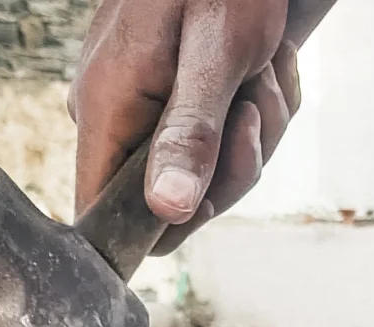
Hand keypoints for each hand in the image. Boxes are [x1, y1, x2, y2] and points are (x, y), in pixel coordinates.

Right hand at [69, 0, 296, 253]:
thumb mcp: (215, 55)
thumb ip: (189, 135)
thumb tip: (166, 210)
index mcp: (107, 110)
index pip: (106, 216)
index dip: (163, 223)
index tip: (210, 184)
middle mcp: (122, 119)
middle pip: (177, 204)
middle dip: (234, 164)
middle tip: (252, 106)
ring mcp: (154, 112)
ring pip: (215, 174)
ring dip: (259, 127)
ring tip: (264, 68)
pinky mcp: (186, 102)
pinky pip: (232, 142)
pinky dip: (264, 109)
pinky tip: (267, 66)